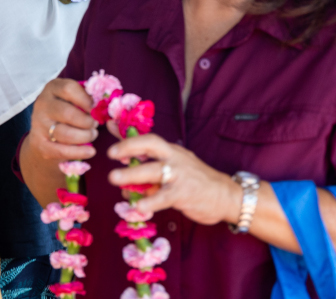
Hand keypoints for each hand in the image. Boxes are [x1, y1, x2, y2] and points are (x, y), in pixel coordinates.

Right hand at [27, 79, 99, 163]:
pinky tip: (90, 151)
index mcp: (52, 88)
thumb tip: (104, 105)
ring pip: (65, 134)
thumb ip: (88, 98)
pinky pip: (61, 151)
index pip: (68, 89)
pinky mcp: (39, 143)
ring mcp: (38, 124)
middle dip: (87, 121)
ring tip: (92, 135)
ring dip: (85, 136)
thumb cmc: (68, 110)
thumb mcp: (74, 97)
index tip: (95, 108)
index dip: (86, 100)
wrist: (47, 131)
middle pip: (67, 113)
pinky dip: (79, 152)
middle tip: (95, 124)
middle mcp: (42, 104)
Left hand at [107, 133, 240, 226]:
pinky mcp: (184, 194)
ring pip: (153, 171)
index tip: (109, 128)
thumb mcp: (174, 168)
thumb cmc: (195, 182)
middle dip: (129, 146)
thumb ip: (149, 167)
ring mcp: (179, 175)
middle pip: (151, 145)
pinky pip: (163, 197)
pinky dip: (149, 202)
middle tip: (110, 153)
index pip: (148, 138)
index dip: (128, 135)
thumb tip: (123, 166)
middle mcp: (175, 158)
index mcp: (171, 151)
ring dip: (132, 174)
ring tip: (114, 178)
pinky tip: (137, 207)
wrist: (226, 196)